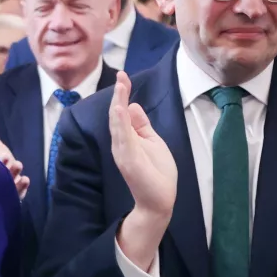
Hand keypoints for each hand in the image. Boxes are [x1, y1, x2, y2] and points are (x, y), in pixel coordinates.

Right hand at [0, 112, 29, 198]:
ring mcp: (1, 190)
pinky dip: (21, 188)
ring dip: (12, 175)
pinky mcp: (11, 197)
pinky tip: (26, 179)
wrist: (5, 178)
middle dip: (1, 167)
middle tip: (6, 159)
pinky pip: (16, 195)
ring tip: (18, 165)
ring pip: (6, 185)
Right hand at [110, 72, 176, 270]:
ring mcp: (124, 152)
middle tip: (121, 76)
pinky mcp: (129, 160)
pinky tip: (120, 110)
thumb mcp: (152, 142)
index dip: (122, 93)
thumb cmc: (157, 173)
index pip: (122, 112)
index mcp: (128, 138)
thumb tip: (132, 105)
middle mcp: (122, 143)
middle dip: (119, 95)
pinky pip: (123, 139)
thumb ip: (141, 125)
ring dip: (117, 105)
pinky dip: (120, 124)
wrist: (158, 201)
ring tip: (119, 88)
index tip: (123, 76)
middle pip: (117, 115)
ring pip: (117, 125)